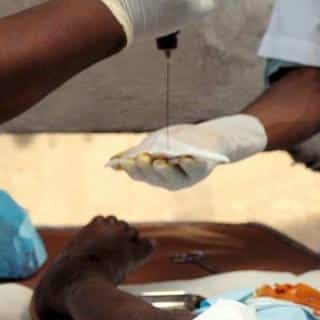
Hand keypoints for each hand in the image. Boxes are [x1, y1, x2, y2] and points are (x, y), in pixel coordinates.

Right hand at [105, 114, 266, 189]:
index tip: (126, 161)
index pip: (139, 175)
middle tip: (142, 158)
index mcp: (155, 176)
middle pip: (155, 178)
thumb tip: (112, 162)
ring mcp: (187, 178)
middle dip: (148, 168)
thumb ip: (137, 153)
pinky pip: (196, 169)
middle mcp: (169, 181)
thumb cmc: (177, 142)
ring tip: (161, 162)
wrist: (207, 138)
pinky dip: (191, 164)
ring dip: (167, 170)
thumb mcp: (155, 144)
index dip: (133, 170)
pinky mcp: (203, 170)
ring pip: (174, 178)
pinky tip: (187, 157)